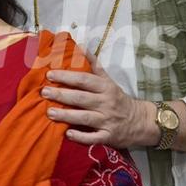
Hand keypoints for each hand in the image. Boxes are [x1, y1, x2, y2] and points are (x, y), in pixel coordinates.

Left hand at [41, 52, 157, 147]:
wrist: (141, 122)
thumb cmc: (118, 99)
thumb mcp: (109, 80)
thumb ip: (94, 66)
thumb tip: (80, 47)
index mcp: (105, 87)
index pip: (84, 80)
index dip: (67, 77)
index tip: (50, 75)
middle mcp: (106, 103)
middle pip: (81, 98)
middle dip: (62, 95)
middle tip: (44, 92)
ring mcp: (107, 120)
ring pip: (85, 117)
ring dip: (66, 115)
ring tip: (49, 112)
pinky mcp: (109, 136)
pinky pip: (93, 137)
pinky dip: (81, 136)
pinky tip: (67, 134)